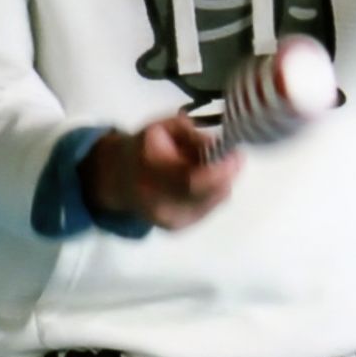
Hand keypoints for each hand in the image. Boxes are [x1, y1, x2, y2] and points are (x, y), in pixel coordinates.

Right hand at [79, 114, 242, 229]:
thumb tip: (219, 144)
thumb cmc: (143, 147)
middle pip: (209, 194)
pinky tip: (202, 182)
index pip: (191, 181)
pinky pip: (209, 209)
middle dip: (227, 174)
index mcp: (148, 172)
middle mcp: (158, 204)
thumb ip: (189, 131)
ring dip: (221, 182)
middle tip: (234, 156)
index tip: (237, 153)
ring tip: (209, 166)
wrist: (118, 180)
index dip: (220, 170)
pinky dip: (213, 193)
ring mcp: (170, 221)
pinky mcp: (178, 229)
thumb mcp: (161, 127)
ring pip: (214, 202)